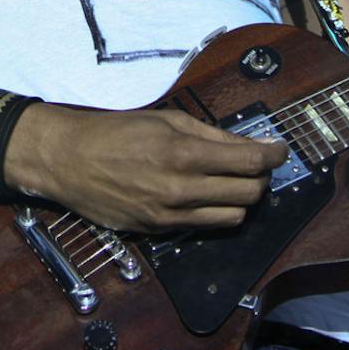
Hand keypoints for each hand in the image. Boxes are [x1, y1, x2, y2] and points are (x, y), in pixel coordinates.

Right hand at [3, 103, 284, 233]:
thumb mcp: (164, 118)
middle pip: (249, 194)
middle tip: (256, 166)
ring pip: (232, 217)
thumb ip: (209, 134)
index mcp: (183, 153)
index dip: (273, 156)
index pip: (249, 162)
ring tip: (232, 183)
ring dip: (241, 200)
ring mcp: (169, 215)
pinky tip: (204, 195)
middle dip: (261, 179)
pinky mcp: (157, 231)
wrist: (67, 160)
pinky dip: (213, 211)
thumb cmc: (115, 131)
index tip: (280, 150)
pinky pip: (203, 226)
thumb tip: (248, 144)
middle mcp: (181, 189)